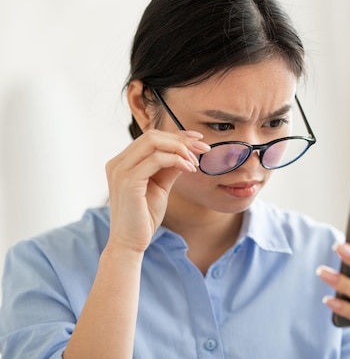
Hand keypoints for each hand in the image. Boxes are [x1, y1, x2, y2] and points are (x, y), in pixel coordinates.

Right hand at [105, 129, 209, 253]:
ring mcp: (120, 171)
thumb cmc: (144, 216)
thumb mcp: (160, 185)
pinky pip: (156, 159)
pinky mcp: (128, 182)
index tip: (199, 139)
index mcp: (123, 162)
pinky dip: (176, 160)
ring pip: (153, 142)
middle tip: (203, 149)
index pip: (151, 137)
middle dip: (181, 139)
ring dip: (180, 148)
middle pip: (152, 135)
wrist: (130, 242)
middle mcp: (118, 163)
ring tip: (195, 163)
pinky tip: (189, 169)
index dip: (177, 134)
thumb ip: (170, 167)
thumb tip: (188, 152)